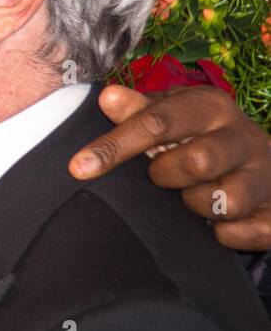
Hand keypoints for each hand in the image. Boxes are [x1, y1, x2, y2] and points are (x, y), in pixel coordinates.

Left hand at [69, 84, 270, 251]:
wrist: (262, 162)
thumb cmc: (198, 135)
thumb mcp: (169, 115)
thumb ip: (137, 111)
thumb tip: (107, 97)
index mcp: (211, 106)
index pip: (156, 122)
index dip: (114, 147)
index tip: (78, 168)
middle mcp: (243, 136)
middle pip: (196, 161)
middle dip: (166, 176)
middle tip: (161, 177)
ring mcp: (265, 175)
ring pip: (222, 201)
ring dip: (195, 206)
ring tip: (190, 197)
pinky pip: (244, 232)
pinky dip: (223, 233)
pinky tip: (216, 224)